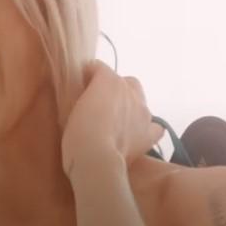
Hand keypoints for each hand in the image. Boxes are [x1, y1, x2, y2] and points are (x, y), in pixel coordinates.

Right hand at [61, 59, 164, 177]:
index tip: (79, 87)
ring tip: (116, 121)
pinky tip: (136, 134)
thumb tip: (85, 96)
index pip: (98, 67)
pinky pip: (154, 126)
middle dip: (115, 87)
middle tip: (100, 103)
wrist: (96, 157)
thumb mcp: (71, 107)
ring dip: (130, 105)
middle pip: (126, 81)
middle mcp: (131, 91)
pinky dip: (146, 127)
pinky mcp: (150, 134)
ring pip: (140, 100)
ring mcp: (144, 112)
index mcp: (109, 80)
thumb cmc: (77, 131)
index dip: (88, 76)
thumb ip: (81, 96)